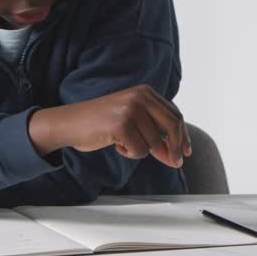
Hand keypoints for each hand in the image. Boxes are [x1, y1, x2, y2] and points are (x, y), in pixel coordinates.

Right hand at [30, 85, 192, 167]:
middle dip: (175, 148)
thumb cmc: (100, 123)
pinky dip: (130, 153)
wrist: (70, 123)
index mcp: (145, 92)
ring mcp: (131, 109)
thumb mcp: (132, 121)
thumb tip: (175, 156)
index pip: (174, 115)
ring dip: (141, 150)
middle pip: (172, 126)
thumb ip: (154, 133)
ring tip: (123, 143)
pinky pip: (139, 150)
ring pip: (154, 142)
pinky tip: (116, 144)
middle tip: (175, 163)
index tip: (186, 152)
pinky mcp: (122, 125)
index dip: (182, 136)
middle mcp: (140, 97)